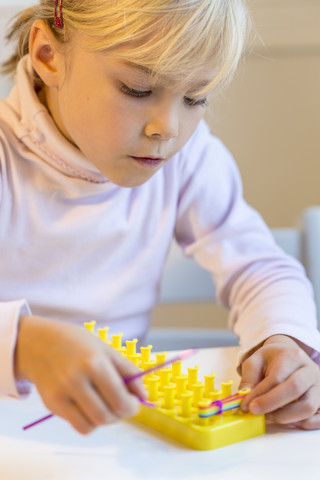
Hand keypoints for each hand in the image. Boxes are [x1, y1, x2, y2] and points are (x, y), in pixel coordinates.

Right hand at [15, 315, 146, 433]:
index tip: (135, 402)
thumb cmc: (77, 343)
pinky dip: (88, 420)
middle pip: (105, 417)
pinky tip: (89, 404)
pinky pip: (76, 424)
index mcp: (94, 363)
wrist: (39, 342)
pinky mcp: (51, 405)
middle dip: (119, 415)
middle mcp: (75, 381)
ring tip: (105, 404)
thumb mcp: (106, 349)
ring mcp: (60, 395)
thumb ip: (127, 371)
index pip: (119, 400)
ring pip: (90, 426)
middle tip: (122, 405)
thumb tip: (144, 395)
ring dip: (104, 420)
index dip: (132, 406)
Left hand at [239, 334, 319, 429]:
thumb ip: (248, 378)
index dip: (261, 394)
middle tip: (255, 412)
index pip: (277, 377)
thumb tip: (244, 398)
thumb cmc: (272, 360)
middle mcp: (310, 370)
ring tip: (268, 416)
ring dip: (285, 416)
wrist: (290, 355)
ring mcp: (319, 386)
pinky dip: (303, 424)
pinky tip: (286, 420)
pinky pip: (318, 418)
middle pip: (295, 389)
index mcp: (292, 356)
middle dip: (272, 404)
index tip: (246, 405)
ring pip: (308, 406)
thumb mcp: (256, 361)